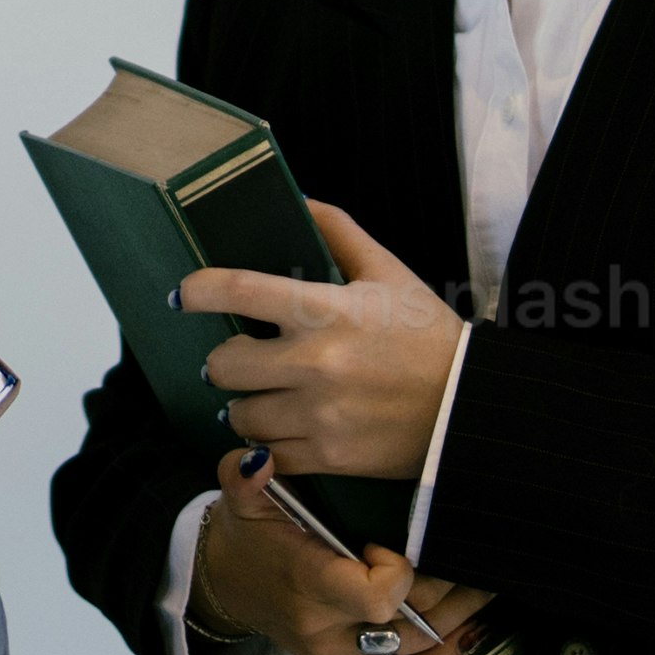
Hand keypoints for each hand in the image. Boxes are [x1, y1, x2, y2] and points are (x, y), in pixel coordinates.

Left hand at [184, 203, 464, 485]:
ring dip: (244, 405)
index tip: (184, 294)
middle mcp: (317, 364)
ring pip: (239, 415)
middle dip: (224, 359)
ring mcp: (320, 415)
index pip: (240, 290)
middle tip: (240, 357)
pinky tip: (280, 429)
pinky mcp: (329, 457)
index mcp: (328, 311)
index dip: (200, 290)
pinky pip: (266, 457)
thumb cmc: (428, 335)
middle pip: (223, 364)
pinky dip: (266, 446)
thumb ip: (338, 231)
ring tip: (263, 396)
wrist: (470, 408)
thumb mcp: (389, 272)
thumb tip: (298, 197)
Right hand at [190, 453, 496, 654]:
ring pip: (418, 650)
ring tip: (483, 587)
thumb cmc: (248, 537)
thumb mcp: (238, 499)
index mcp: (307, 585)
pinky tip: (467, 634)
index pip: (376, 597)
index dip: (399, 571)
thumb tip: (262, 458)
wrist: (225, 586)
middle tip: (467, 556)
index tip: (388, 545)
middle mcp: (327, 630)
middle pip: (410, 623)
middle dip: (447, 588)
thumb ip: (245, 477)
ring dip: (459, 619)